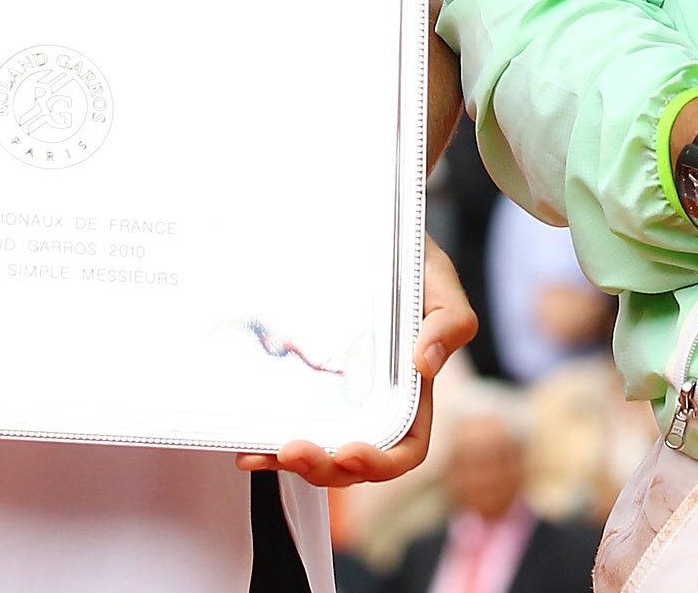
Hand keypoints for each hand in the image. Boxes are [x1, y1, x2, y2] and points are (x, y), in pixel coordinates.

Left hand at [241, 238, 476, 486]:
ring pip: (318, 449)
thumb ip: (450, 319)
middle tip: (292, 451)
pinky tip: (247, 443)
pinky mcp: (305, 380)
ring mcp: (336, 394)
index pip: (406, 447)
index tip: (351, 451)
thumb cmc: (408, 257)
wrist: (364, 230)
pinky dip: (268, 441)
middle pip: (354, 461)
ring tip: (260, 453)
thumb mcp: (436, 278)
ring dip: (290, 462)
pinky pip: (289, 420)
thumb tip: (427, 363)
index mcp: (412, 391)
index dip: (381, 462)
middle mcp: (374, 401)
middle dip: (325, 468)